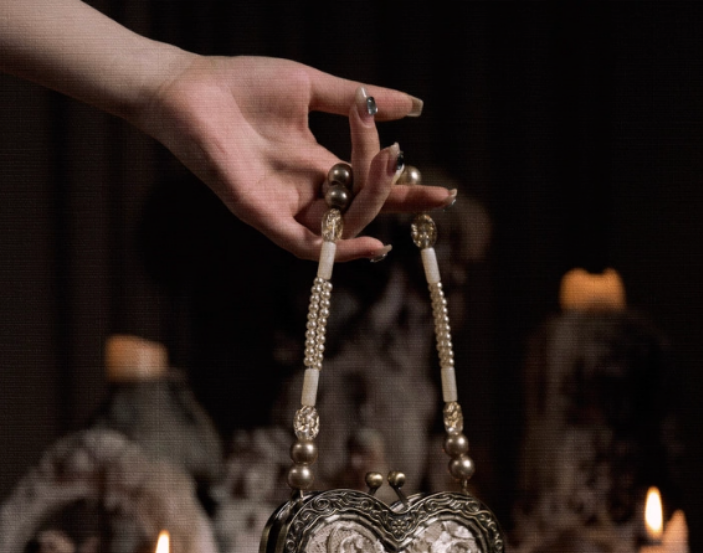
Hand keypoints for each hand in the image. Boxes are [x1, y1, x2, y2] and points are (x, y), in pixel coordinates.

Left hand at [139, 56, 454, 260]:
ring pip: (340, 226)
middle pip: (361, 210)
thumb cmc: (243, 84)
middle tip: (395, 153)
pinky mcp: (260, 214)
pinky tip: (370, 241)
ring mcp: (283, 207)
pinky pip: (304, 245)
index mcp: (317, 166)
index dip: (407, 194)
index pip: (371, 189)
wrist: (189, 87)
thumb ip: (358, 101)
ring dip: (369, 202)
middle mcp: (305, 193)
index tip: (444, 192)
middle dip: (390, 191)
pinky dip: (337, 249)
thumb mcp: (312, 89)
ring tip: (382, 161)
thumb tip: (414, 106)